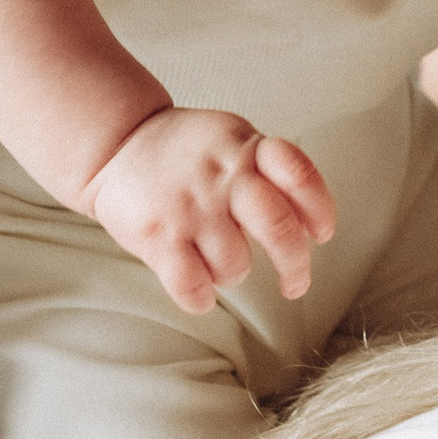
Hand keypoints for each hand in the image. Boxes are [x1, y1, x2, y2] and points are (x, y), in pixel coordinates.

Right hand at [77, 108, 337, 313]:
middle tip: (295, 284)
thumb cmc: (186, 152)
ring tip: (218, 262)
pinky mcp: (158, 235)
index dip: (319, 209)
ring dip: (232, 274)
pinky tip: (199, 291)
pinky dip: (201, 299)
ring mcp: (191, 206)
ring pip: (235, 265)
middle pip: (278, 228)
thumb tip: (310, 219)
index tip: (321, 234)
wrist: (117, 144)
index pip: (299, 174)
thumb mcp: (232, 139)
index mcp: (247, 148)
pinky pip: (193, 286)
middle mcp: (223, 176)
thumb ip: (268, 168)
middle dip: (295, 266)